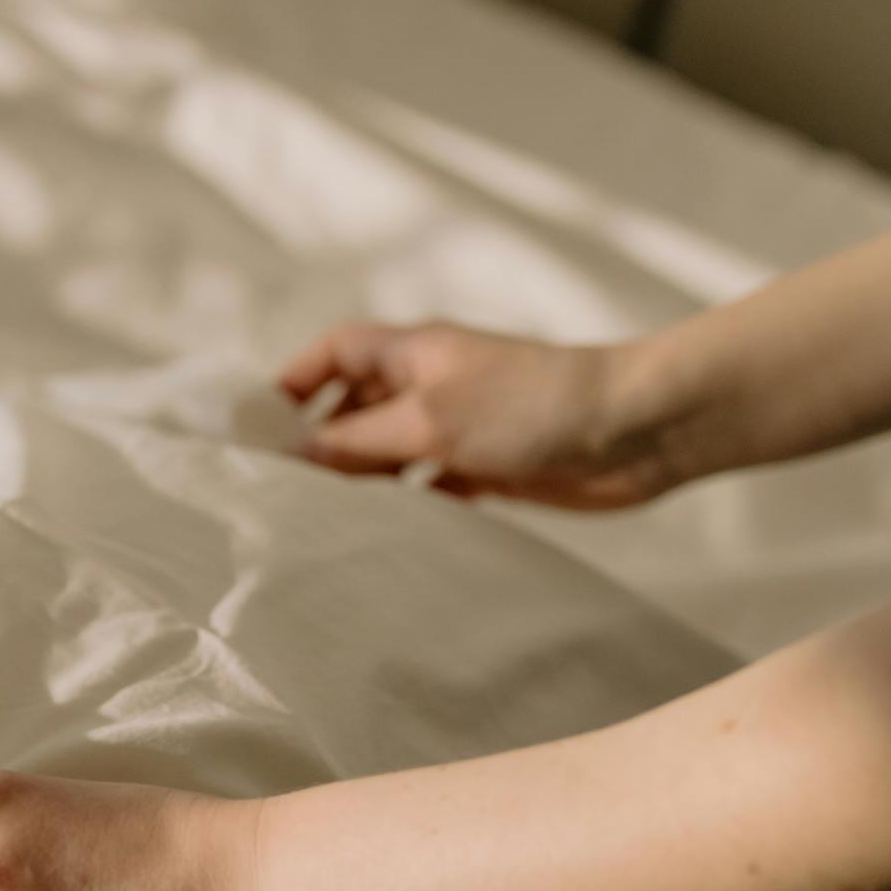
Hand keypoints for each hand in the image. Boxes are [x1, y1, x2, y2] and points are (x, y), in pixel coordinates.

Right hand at [277, 320, 670, 508]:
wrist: (634, 430)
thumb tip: (296, 456)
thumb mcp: (429, 422)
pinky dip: (407, 507)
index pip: (333, 353)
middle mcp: (431, 384)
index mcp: (412, 352)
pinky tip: (388, 537)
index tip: (255, 429)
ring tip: (322, 522)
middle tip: (279, 491)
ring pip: (390, 452)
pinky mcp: (488, 466)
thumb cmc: (531, 407)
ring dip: (361, 482)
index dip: (291, 383)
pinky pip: (429, 487)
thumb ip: (359, 440)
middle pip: (354, 406)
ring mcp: (460, 425)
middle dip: (319, 443)